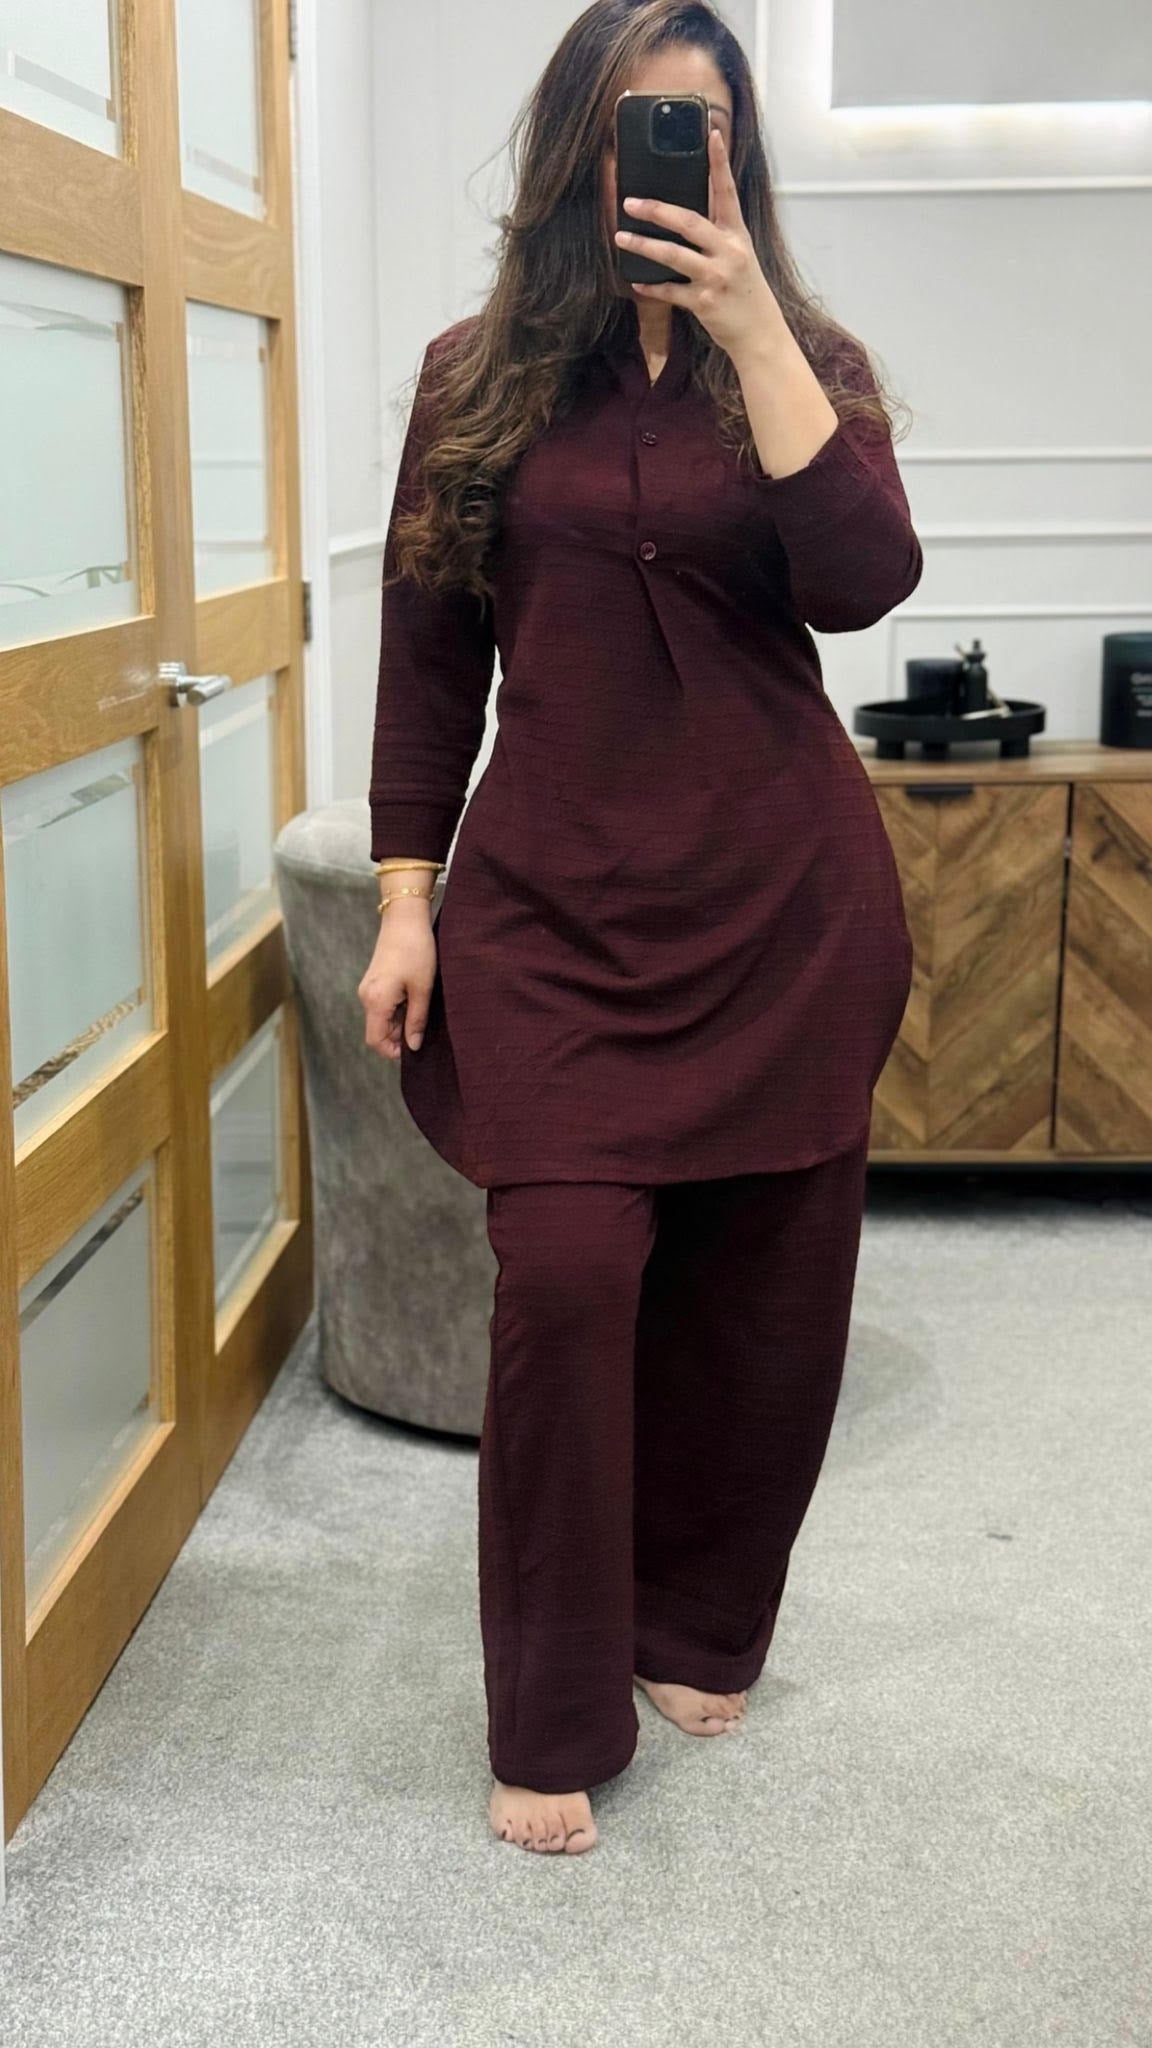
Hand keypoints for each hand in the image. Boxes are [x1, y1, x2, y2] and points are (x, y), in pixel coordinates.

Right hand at [358, 904, 436, 1059]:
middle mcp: (366, 997)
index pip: (375, 1041)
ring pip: (381, 1018)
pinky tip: (414, 997)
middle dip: (399, 1036)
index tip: (414, 1048)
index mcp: (376, 1001)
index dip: (393, 1051)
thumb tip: (413, 1045)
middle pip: (378, 1031)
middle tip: (423, 1027)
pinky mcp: (374, 980)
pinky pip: (382, 1005)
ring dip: (400, 1021)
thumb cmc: (416, 950)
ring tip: (421, 1008)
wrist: (405, 918)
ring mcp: (368, 988)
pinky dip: (397, 1009)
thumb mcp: (422, 989)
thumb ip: (416, 1020)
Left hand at [613, 124, 785, 364]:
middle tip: (631, 202)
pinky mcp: (704, 303)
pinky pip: (670, 291)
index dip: (719, 162)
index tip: (712, 134)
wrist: (760, 333)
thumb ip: (717, 234)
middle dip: (657, 210)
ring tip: (621, 237)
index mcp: (737, 235)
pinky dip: (651, 286)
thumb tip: (684, 215)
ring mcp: (716, 277)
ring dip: (644, 246)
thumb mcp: (739, 255)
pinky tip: (637, 280)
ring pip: (674, 255)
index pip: (727, 191)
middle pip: (689, 222)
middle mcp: (728, 252)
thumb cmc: (745, 291)